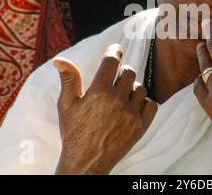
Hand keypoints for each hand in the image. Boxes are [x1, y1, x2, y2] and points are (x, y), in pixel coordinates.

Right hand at [53, 44, 157, 174]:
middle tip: (115, 80)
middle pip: (129, 72)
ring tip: (121, 96)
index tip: (116, 48)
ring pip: (140, 87)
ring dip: (132, 88)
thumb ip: (68, 80)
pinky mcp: (141, 127)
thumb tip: (59, 59)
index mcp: (98, 93)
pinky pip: (151, 104)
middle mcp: (116, 101)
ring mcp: (131, 115)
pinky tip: (133, 106)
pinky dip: (144, 102)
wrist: (86, 162)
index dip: (114, 51)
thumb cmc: (73, 132)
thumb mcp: (66, 105)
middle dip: (122, 72)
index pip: (112, 61)